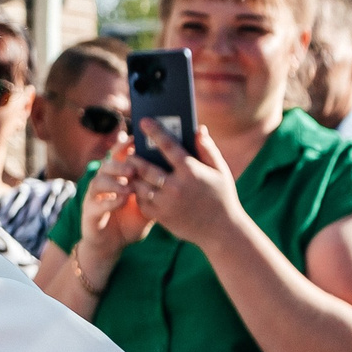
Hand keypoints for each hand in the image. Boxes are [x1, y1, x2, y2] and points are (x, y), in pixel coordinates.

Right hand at [71, 150, 152, 282]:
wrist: (112, 244)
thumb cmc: (131, 221)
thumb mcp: (147, 203)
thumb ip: (155, 189)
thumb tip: (177, 173)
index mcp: (117, 176)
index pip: (119, 156)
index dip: (125, 146)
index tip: (136, 139)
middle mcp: (103, 182)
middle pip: (107, 164)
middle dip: (120, 164)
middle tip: (134, 168)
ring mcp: (94, 196)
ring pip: (98, 181)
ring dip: (114, 182)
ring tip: (129, 186)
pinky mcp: (89, 212)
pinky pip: (96, 203)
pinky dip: (109, 201)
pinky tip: (122, 201)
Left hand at [125, 121, 245, 247]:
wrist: (220, 230)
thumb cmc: (222, 197)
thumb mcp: (220, 171)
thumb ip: (207, 149)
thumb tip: (198, 129)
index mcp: (190, 171)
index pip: (168, 146)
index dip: (154, 132)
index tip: (143, 121)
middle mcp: (176, 186)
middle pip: (146, 167)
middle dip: (135, 157)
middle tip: (129, 151)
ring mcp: (166, 203)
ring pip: (140, 185)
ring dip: (133, 176)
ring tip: (129, 169)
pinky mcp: (160, 216)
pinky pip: (141, 201)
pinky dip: (137, 193)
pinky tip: (137, 186)